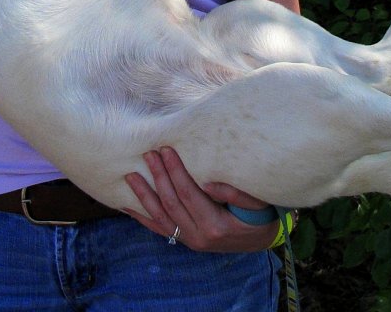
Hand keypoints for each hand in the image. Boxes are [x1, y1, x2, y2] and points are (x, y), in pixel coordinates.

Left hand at [123, 147, 278, 252]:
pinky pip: (159, 229)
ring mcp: (190, 241)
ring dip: (144, 195)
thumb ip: (235, 193)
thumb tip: (207, 182)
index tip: (166, 150)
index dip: (175, 171)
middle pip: (171, 203)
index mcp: (215, 225)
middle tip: (148, 153)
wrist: (262, 240)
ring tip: (131, 175)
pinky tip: (127, 207)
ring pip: (160, 217)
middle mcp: (198, 237)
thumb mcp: (258, 203)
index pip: (187, 194)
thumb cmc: (261, 216)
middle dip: (158, 176)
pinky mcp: (185, 240)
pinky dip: (142, 218)